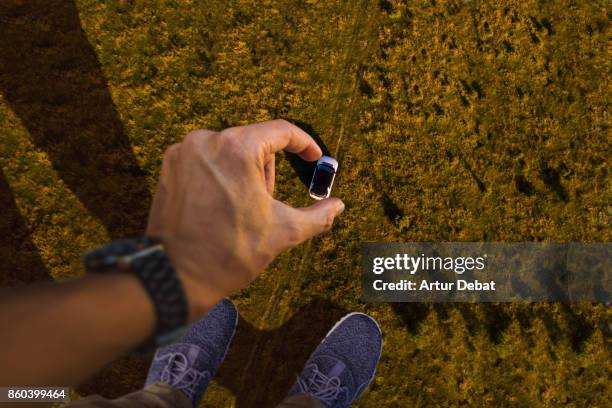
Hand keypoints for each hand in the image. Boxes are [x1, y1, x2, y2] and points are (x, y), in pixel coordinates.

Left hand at [146, 120, 344, 318]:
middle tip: (266, 205)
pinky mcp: (169, 167)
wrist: (175, 277)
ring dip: (244, 173)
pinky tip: (219, 207)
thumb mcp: (282, 232)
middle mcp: (206, 141)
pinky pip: (207, 160)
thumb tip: (338, 206)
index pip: (280, 131)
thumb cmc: (228, 253)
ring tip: (239, 211)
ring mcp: (183, 153)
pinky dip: (220, 176)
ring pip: (230, 151)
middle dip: (268, 171)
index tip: (314, 157)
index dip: (304, 144)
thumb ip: (317, 215)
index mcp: (236, 148)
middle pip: (254, 142)